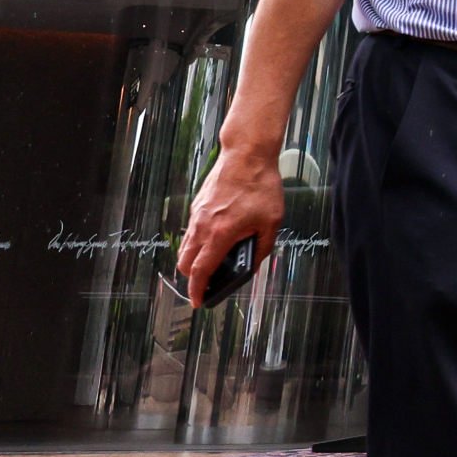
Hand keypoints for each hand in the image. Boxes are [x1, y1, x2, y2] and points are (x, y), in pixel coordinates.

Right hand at [177, 140, 282, 302]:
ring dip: (194, 259)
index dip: (197, 290)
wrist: (247, 155)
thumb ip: (261, 248)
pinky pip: (191, 231)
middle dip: (193, 278)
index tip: (197, 302)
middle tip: (207, 283)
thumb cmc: (261, 186)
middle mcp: (203, 226)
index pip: (201, 271)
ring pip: (185, 247)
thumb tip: (252, 265)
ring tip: (211, 262)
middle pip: (185, 263)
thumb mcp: (271, 222)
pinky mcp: (197, 205)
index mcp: (220, 234)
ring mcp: (196, 215)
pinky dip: (197, 241)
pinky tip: (215, 238)